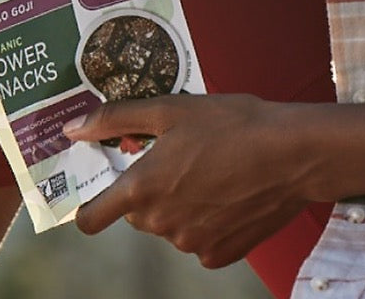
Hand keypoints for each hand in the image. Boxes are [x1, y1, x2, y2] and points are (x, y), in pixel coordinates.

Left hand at [65, 93, 310, 269]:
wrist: (292, 154)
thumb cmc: (230, 124)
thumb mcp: (169, 109)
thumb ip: (115, 120)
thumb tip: (72, 130)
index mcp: (141, 189)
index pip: (91, 219)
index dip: (89, 204)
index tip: (101, 185)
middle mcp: (160, 224)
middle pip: (135, 212)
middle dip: (146, 187)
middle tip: (175, 154)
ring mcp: (191, 244)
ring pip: (168, 224)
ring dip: (178, 201)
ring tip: (210, 166)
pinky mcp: (220, 255)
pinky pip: (199, 239)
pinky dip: (206, 219)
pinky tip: (228, 190)